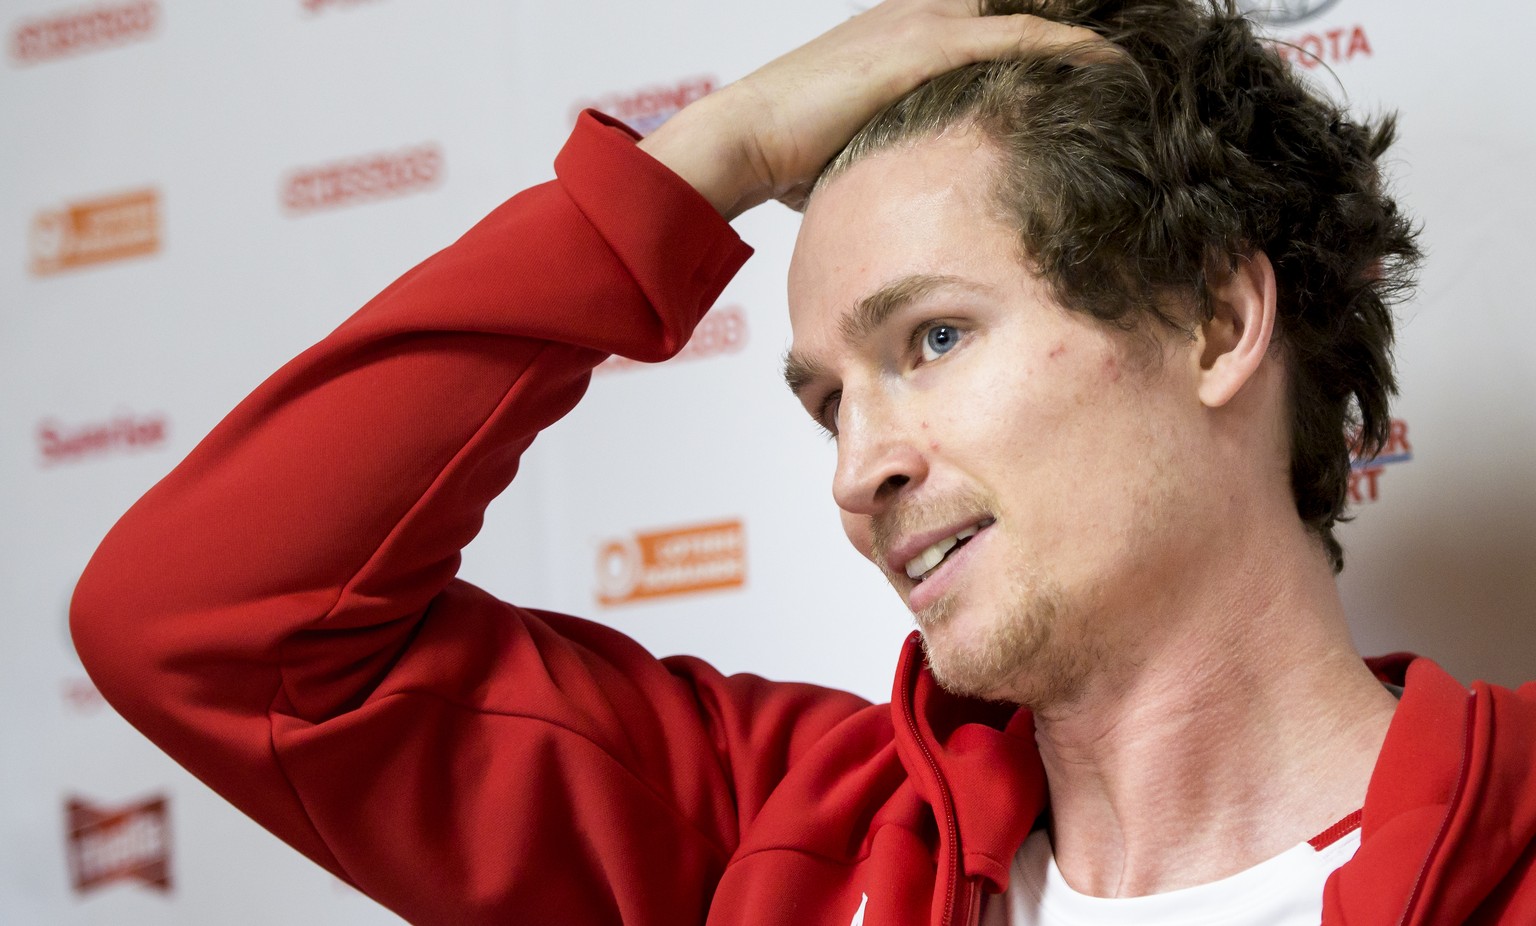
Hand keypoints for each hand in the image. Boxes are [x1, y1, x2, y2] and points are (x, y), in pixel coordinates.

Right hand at [637, 0, 1109, 217]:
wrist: (744, 138)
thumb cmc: (787, 153)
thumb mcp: (855, 144)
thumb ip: (893, 149)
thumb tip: (913, 195)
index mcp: (905, 31)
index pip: (995, 20)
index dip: (1046, 38)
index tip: (1092, 63)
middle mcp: (919, 13)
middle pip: (1020, 6)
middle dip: (1075, 22)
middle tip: (1133, 55)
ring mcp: (923, 24)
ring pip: (1028, 13)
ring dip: (1083, 36)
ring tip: (1140, 57)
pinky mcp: (925, 47)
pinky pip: (1021, 38)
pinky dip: (1072, 49)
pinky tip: (1114, 65)